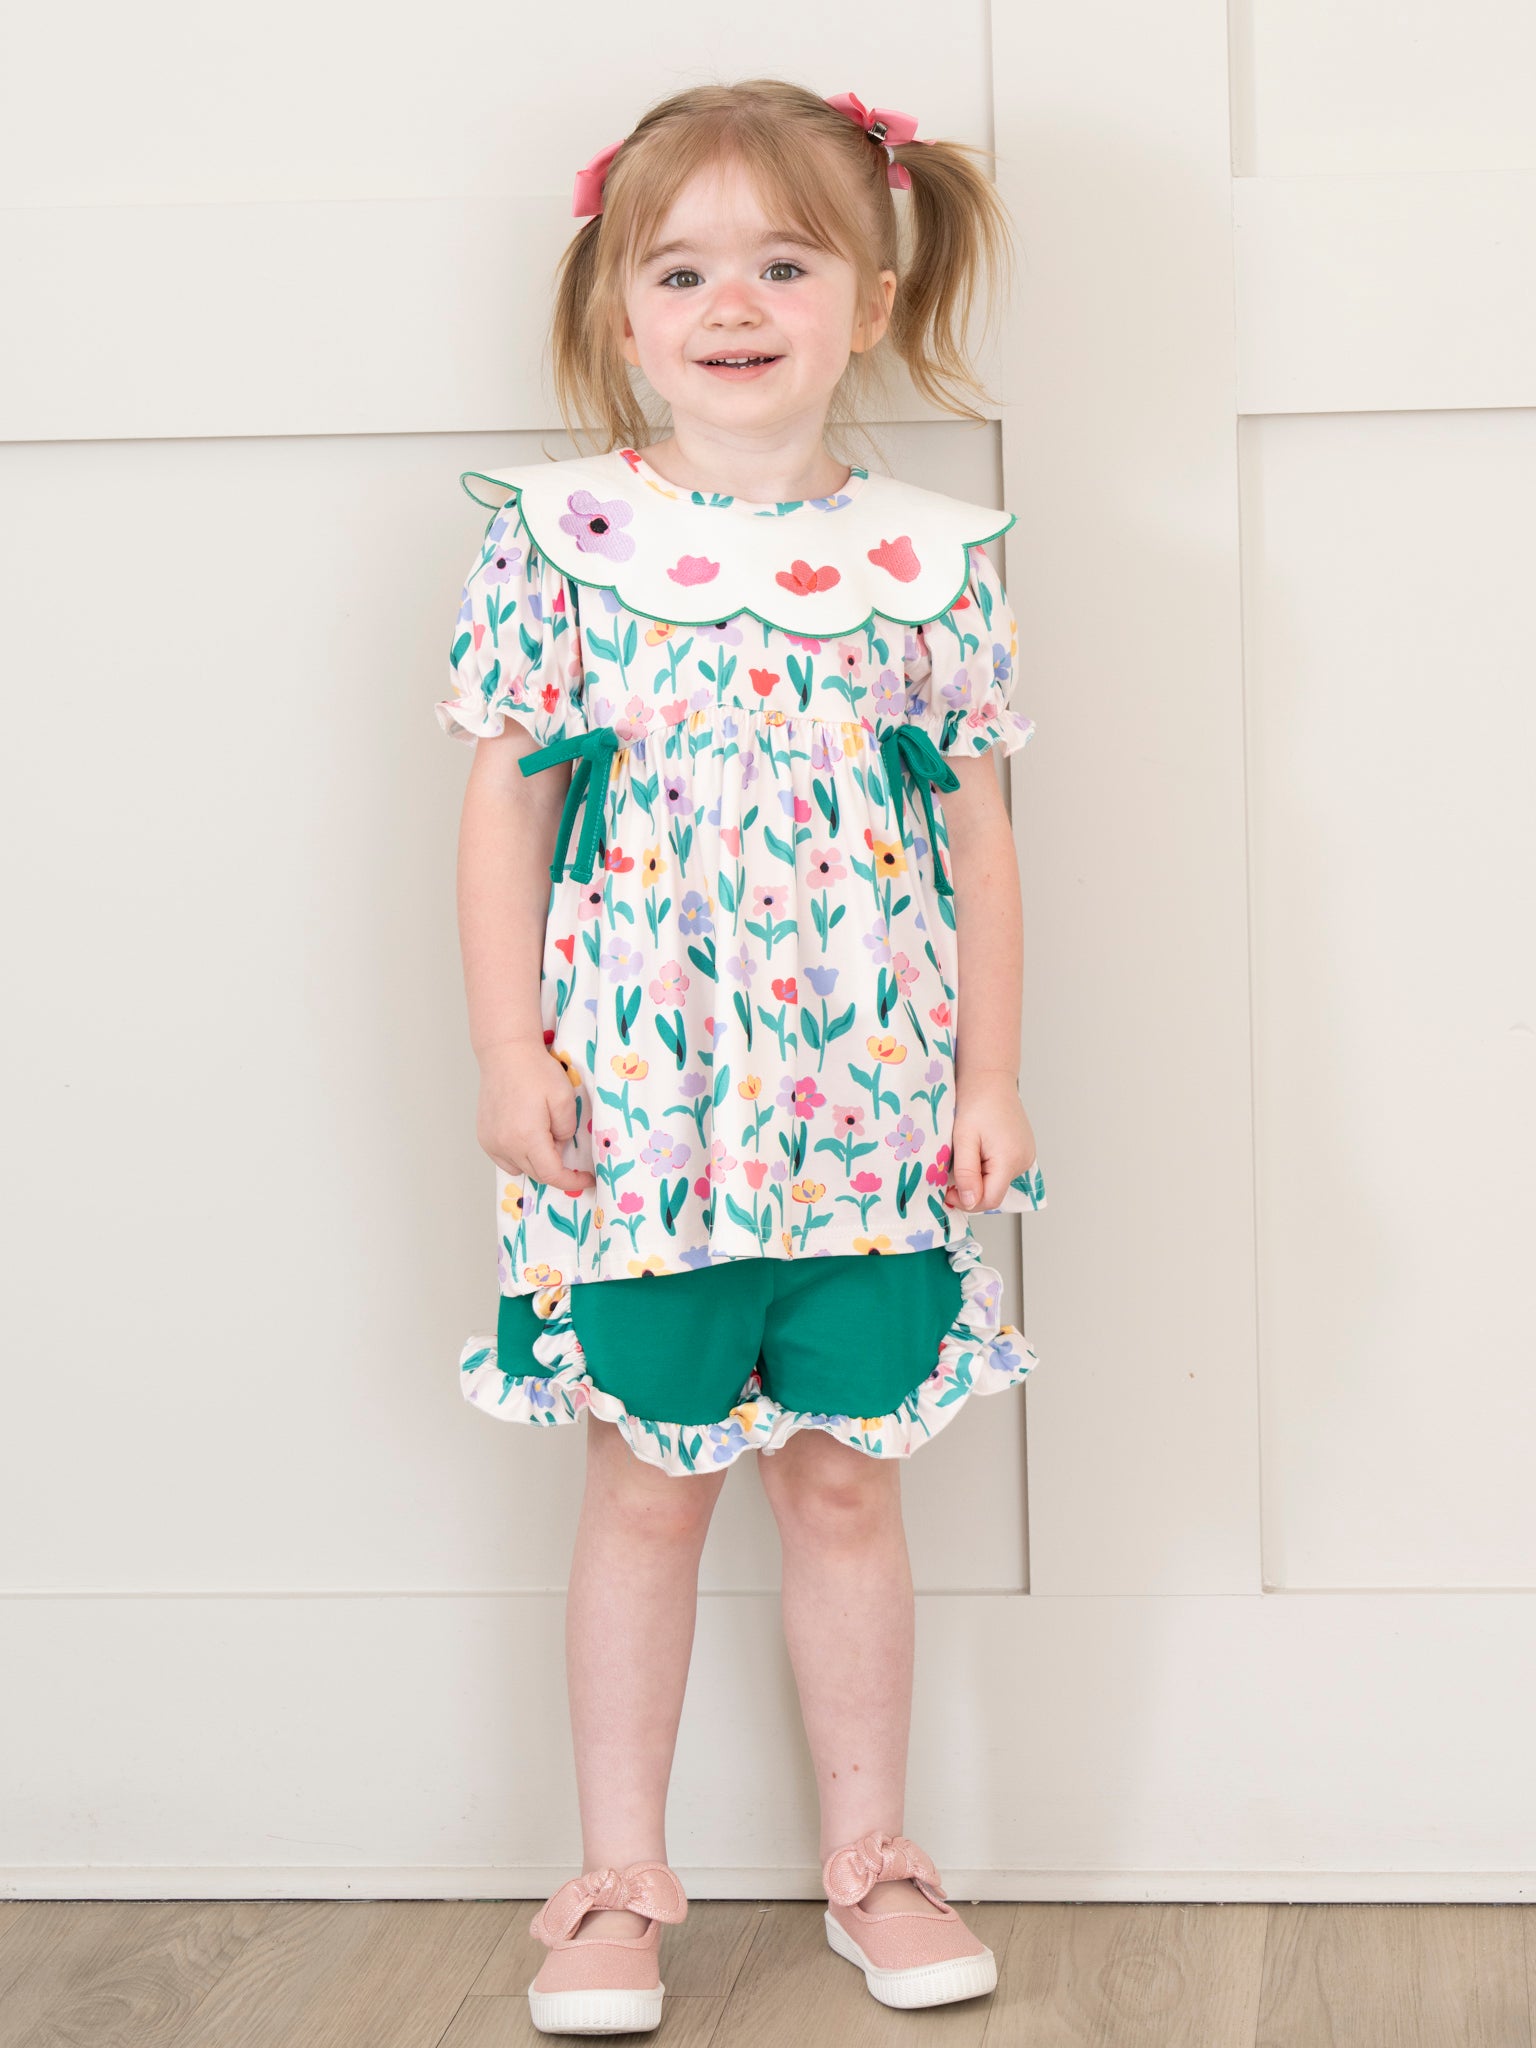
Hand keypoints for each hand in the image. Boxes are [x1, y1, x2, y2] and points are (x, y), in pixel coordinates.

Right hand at [475, 1036, 595, 1196]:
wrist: (506, 1053)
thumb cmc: (536, 1071)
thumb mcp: (565, 1099)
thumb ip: (567, 1129)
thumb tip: (560, 1145)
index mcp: (527, 1137)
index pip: (552, 1175)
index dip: (572, 1181)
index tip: (586, 1179)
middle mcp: (505, 1145)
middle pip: (536, 1174)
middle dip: (556, 1167)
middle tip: (565, 1143)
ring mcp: (491, 1142)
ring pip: (520, 1168)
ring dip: (537, 1163)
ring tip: (544, 1137)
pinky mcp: (484, 1137)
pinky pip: (505, 1159)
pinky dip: (519, 1156)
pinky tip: (526, 1136)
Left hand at [944, 1073, 1036, 1212]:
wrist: (990, 1078)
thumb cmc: (976, 1101)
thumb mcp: (963, 1139)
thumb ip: (967, 1173)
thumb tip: (969, 1201)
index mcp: (1010, 1160)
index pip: (990, 1200)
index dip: (966, 1201)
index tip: (947, 1191)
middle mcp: (1024, 1161)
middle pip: (994, 1192)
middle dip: (971, 1188)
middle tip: (952, 1171)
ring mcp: (1026, 1156)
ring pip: (998, 1182)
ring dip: (978, 1177)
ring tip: (967, 1154)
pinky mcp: (1023, 1151)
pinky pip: (1003, 1170)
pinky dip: (987, 1168)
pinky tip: (978, 1150)